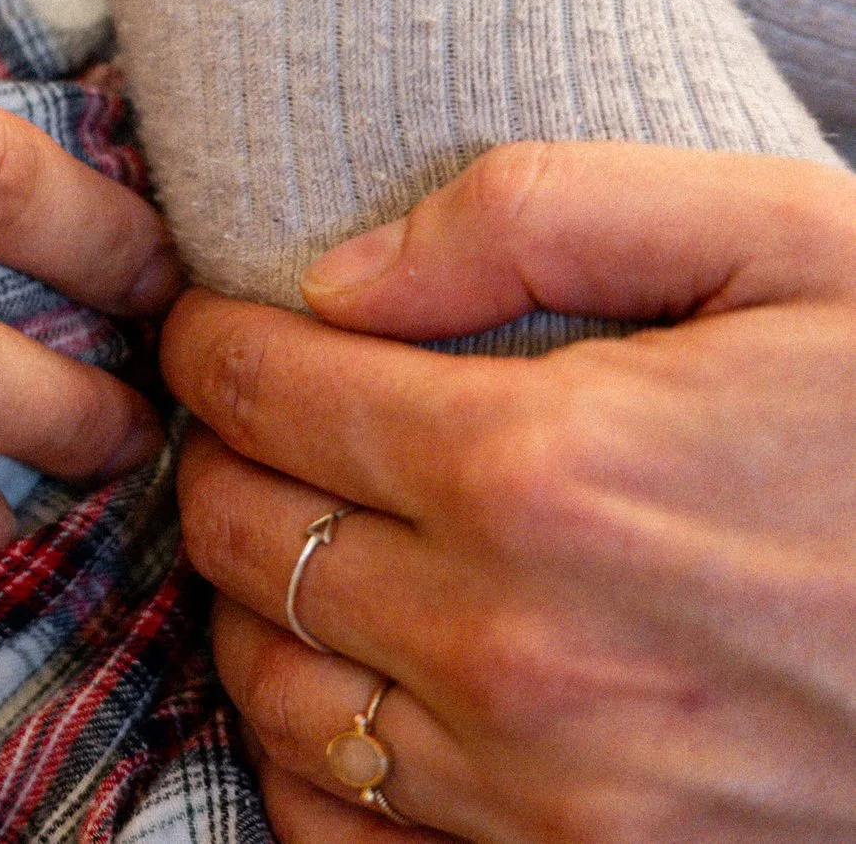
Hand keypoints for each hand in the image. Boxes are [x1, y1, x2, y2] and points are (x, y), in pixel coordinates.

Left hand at [164, 142, 855, 842]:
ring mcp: (545, 794)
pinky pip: (339, 834)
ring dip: (252, 597)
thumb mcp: (787, 243)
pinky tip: (353, 682)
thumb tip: (336, 277)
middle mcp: (516, 647)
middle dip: (224, 456)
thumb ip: (539, 218)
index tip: (219, 322)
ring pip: (269, 684)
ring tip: (305, 531)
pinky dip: (308, 759)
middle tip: (265, 416)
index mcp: (546, 470)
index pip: (260, 390)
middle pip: (237, 533)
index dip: (214, 341)